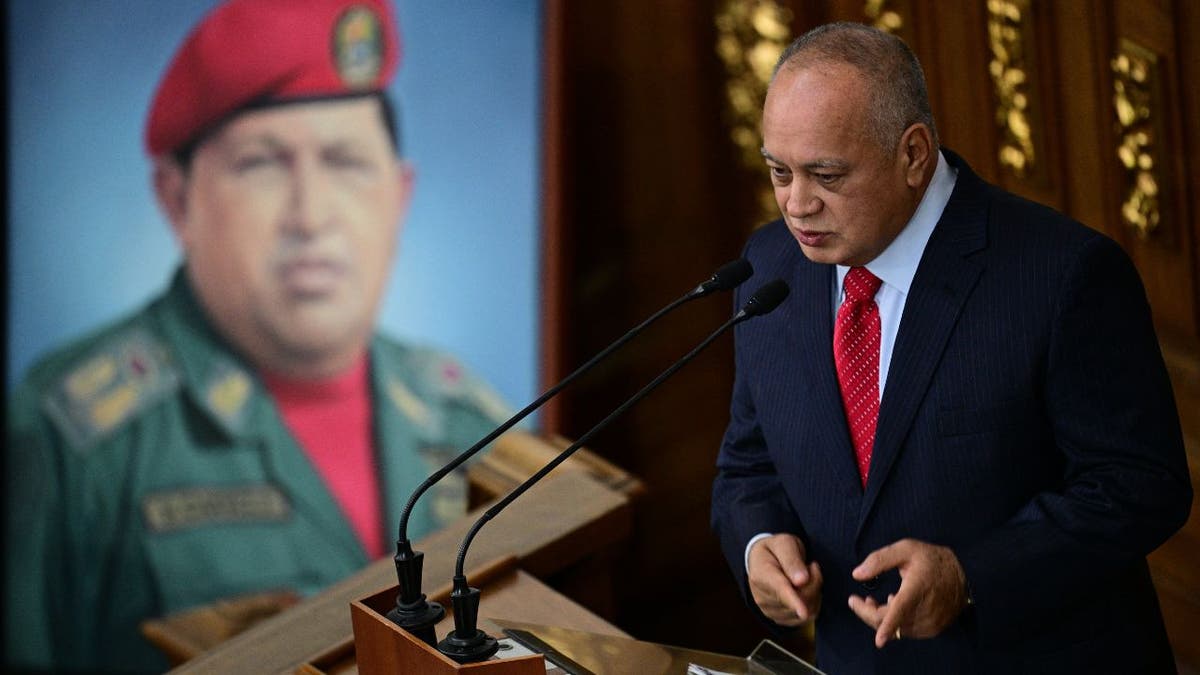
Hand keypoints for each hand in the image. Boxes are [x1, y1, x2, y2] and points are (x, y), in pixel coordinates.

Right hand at [747, 534, 822, 626]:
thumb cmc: (775, 549)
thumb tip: (802, 581)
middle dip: (814, 582)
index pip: (780, 589)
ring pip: (807, 610)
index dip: (793, 601)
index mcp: (761, 574)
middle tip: (812, 566)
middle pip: (801, 598)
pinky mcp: (780, 619)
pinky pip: (807, 618)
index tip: (803, 613)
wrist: (762, 560)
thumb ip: (792, 560)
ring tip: (805, 577)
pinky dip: (812, 604)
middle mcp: (762, 597)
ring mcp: (770, 610)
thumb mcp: (784, 543)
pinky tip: (805, 591)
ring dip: (814, 593)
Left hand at [847, 539, 968, 647]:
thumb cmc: (932, 560)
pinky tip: (893, 606)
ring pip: (896, 629)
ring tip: (872, 601)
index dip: (888, 627)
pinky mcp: (933, 629)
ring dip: (879, 618)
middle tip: (855, 601)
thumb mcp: (905, 549)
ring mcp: (930, 623)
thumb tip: (856, 574)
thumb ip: (879, 560)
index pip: (900, 612)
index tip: (879, 641)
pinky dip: (894, 623)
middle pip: (889, 623)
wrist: (965, 574)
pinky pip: (906, 631)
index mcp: (916, 589)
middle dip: (867, 613)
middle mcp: (924, 610)